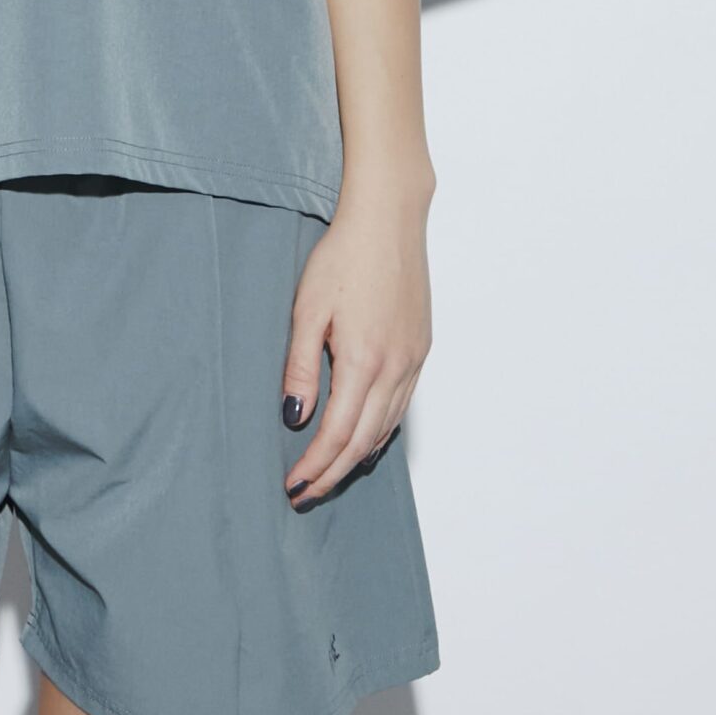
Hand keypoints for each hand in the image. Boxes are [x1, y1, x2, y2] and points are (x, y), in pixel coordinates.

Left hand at [280, 184, 432, 509]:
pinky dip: (380, 432)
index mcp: (364, 361)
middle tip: (306, 494)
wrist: (388, 220)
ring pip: (386, 428)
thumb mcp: (307, 310)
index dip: (315, 467)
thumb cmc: (342, 257)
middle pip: (364, 442)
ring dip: (357, 458)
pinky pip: (401, 406)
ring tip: (329, 474)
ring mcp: (413, 360)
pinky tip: (363, 438)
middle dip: (333, 473)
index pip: (338, 435)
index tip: (294, 486)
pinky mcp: (421, 349)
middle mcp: (395, 368)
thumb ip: (300, 368)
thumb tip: (294, 417)